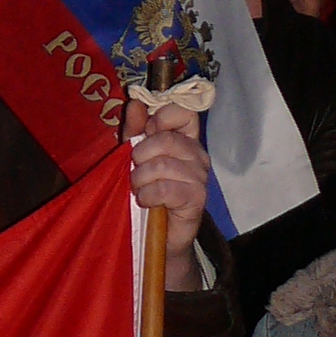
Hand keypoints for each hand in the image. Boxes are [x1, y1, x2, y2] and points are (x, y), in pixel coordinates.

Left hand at [123, 96, 209, 288]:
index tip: (147, 131)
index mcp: (185, 140)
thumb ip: (135, 129)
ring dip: (140, 178)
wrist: (160, 235)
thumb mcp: (136, 157)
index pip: (185, 112)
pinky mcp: (196, 199)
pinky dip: (147, 195)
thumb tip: (136, 101)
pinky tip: (145, 201)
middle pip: (168, 139)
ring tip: (138, 188)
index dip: (162, 117)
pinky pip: (166, 188)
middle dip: (141, 154)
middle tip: (135, 169)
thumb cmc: (148, 192)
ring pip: (163, 165)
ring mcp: (200, 177)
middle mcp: (197, 155)